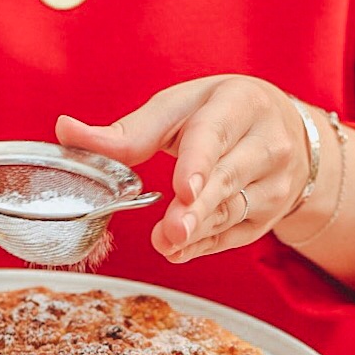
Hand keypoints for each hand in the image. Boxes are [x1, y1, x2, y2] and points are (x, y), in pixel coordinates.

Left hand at [56, 76, 309, 261]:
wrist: (289, 133)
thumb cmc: (222, 114)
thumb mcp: (180, 108)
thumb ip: (128, 130)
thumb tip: (65, 131)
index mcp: (241, 104)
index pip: (217, 135)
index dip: (199, 164)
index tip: (183, 189)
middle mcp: (268, 145)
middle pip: (227, 181)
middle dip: (196, 209)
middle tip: (170, 232)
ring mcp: (274, 185)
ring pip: (231, 213)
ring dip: (195, 232)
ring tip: (166, 242)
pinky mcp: (269, 218)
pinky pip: (233, 237)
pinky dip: (203, 246)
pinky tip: (179, 249)